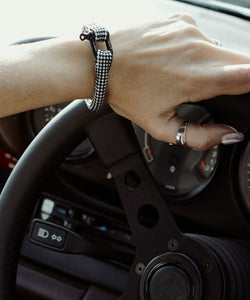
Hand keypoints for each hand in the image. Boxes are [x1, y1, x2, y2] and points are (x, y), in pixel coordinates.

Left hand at [107, 14, 248, 149]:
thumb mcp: (161, 125)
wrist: (100, 63)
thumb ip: (200, 136)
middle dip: (232, 79)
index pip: (249, 75)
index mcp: (197, 77)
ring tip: (180, 75)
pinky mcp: (181, 21)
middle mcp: (198, 48)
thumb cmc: (126, 92)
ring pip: (219, 50)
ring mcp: (189, 30)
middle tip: (205, 90)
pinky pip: (200, 38)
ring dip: (209, 65)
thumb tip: (228, 135)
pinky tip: (173, 60)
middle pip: (239, 63)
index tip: (246, 93)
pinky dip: (194, 51)